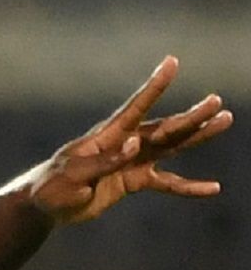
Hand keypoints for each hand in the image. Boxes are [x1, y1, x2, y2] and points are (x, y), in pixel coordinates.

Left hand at [26, 56, 230, 225]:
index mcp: (107, 136)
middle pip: (163, 128)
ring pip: (171, 147)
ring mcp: (132, 161)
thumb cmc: (52, 186)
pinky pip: (166, 183)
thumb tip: (134, 146)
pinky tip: (212, 188)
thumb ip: (104, 162)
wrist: (45, 205)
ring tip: (224, 121)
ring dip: (197, 136)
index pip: (134, 108)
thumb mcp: (73, 175)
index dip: (153, 87)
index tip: (171, 63)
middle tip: (216, 102)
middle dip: (190, 117)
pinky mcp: (134, 180)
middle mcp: (125, 144)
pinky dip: (188, 187)